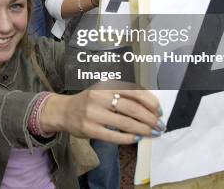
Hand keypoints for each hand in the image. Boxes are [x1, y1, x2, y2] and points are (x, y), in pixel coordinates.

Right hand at [41, 86, 162, 143]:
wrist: (64, 111)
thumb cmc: (89, 101)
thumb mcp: (104, 91)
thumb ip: (123, 95)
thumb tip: (150, 107)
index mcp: (105, 85)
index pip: (134, 91)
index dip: (150, 102)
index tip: (159, 112)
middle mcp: (99, 97)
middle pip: (132, 108)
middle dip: (150, 119)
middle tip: (159, 126)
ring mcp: (93, 113)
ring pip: (125, 122)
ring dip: (142, 129)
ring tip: (152, 133)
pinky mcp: (88, 129)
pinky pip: (113, 135)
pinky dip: (127, 138)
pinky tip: (135, 139)